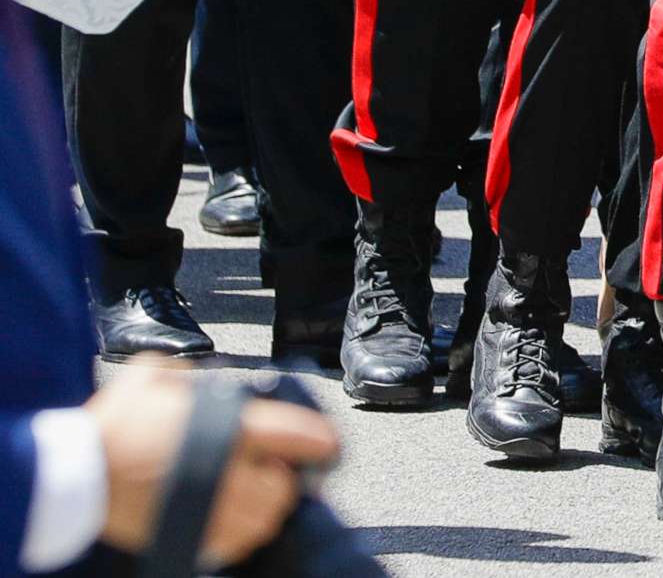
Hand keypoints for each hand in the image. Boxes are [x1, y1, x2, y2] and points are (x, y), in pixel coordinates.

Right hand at [91, 363, 340, 566]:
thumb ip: (181, 373)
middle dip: (289, 480)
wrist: (74, 475)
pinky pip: (232, 545)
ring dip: (268, 509)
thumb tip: (190, 377)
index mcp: (231, 429)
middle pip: (286, 487)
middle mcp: (229, 472)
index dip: (323, 441)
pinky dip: (240, 535)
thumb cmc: (112, 425)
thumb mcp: (150, 376)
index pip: (298, 436)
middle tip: (282, 471)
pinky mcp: (187, 536)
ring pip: (263, 521)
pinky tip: (230, 520)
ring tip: (257, 496)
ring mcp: (210, 509)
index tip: (331, 445)